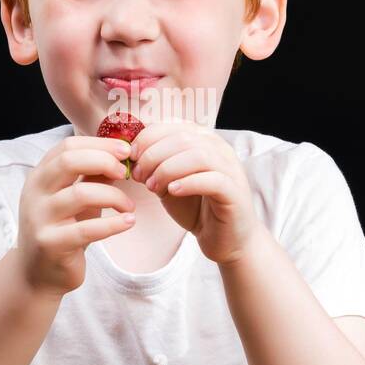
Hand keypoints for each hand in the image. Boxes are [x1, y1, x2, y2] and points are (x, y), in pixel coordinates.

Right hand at [16, 135, 136, 296]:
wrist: (38, 273)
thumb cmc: (63, 229)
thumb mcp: (76, 198)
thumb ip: (91, 176)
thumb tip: (120, 154)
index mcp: (40, 176)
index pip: (68, 146)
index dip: (99, 144)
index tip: (125, 151)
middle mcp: (35, 193)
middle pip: (69, 161)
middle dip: (104, 161)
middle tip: (126, 173)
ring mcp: (40, 218)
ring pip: (81, 194)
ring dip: (114, 196)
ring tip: (129, 207)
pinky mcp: (51, 244)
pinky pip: (87, 229)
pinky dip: (113, 224)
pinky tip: (128, 222)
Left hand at [128, 121, 263, 265]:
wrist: (224, 239)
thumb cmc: (196, 208)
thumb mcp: (169, 182)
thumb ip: (154, 166)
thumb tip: (129, 155)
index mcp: (204, 140)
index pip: (173, 125)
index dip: (147, 138)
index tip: (131, 157)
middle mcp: (220, 149)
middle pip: (182, 138)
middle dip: (153, 155)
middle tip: (138, 176)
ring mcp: (230, 169)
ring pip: (198, 155)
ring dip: (168, 169)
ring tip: (152, 186)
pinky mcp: (235, 192)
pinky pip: (212, 180)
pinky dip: (188, 183)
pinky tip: (172, 191)